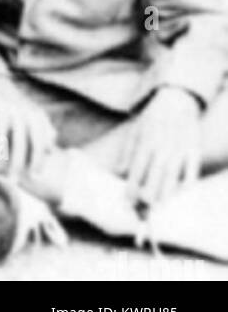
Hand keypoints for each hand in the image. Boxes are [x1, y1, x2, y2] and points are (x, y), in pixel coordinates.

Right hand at [0, 75, 56, 179]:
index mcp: (34, 115)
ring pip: (1, 129)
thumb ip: (44, 132)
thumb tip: (50, 150)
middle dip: (17, 162)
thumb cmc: (17, 109)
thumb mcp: (33, 117)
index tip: (34, 177)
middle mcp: (19, 109)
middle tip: (13, 181)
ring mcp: (2, 104)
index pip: (38, 140)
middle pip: (20, 139)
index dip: (38, 159)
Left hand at [120, 87, 201, 206]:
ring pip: (172, 176)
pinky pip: (192, 172)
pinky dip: (187, 184)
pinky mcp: (194, 150)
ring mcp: (180, 149)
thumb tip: (117, 172)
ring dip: (165, 194)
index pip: (137, 168)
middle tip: (142, 212)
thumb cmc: (153, 118)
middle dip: (148, 195)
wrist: (177, 100)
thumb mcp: (135, 130)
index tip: (127, 201)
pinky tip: (180, 195)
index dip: (132, 186)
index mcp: (146, 140)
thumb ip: (126, 152)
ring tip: (158, 209)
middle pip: (154, 175)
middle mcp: (162, 146)